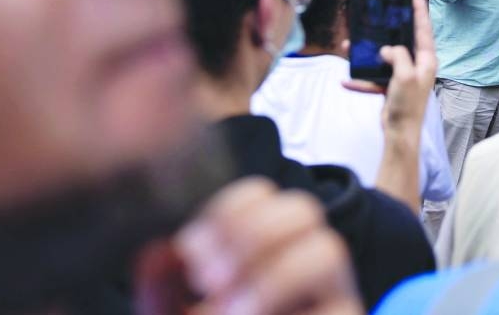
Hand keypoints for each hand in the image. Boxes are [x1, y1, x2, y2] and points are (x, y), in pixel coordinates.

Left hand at [164, 178, 359, 314]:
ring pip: (329, 249)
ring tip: (230, 310)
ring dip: (273, 275)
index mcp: (267, 251)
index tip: (190, 251)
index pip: (263, 195)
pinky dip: (288, 310)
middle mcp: (306, 270)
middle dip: (251, 233)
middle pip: (302, 209)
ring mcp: (332, 300)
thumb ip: (160, 292)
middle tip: (209, 277)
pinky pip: (340, 308)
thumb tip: (158, 251)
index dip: (227, 209)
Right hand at [344, 0, 436, 132]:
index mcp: (426, 60)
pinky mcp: (391, 86)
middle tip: (384, 10)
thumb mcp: (405, 76)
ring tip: (351, 46)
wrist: (399, 133)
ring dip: (367, 54)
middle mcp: (417, 65)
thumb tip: (386, 49)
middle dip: (389, 28)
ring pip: (384, 58)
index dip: (420, 10)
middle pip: (403, 40)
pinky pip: (374, 77)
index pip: (424, 29)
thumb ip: (398, 56)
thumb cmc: (407, 105)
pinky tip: (346, 81)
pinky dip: (361, 80)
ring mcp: (403, 75)